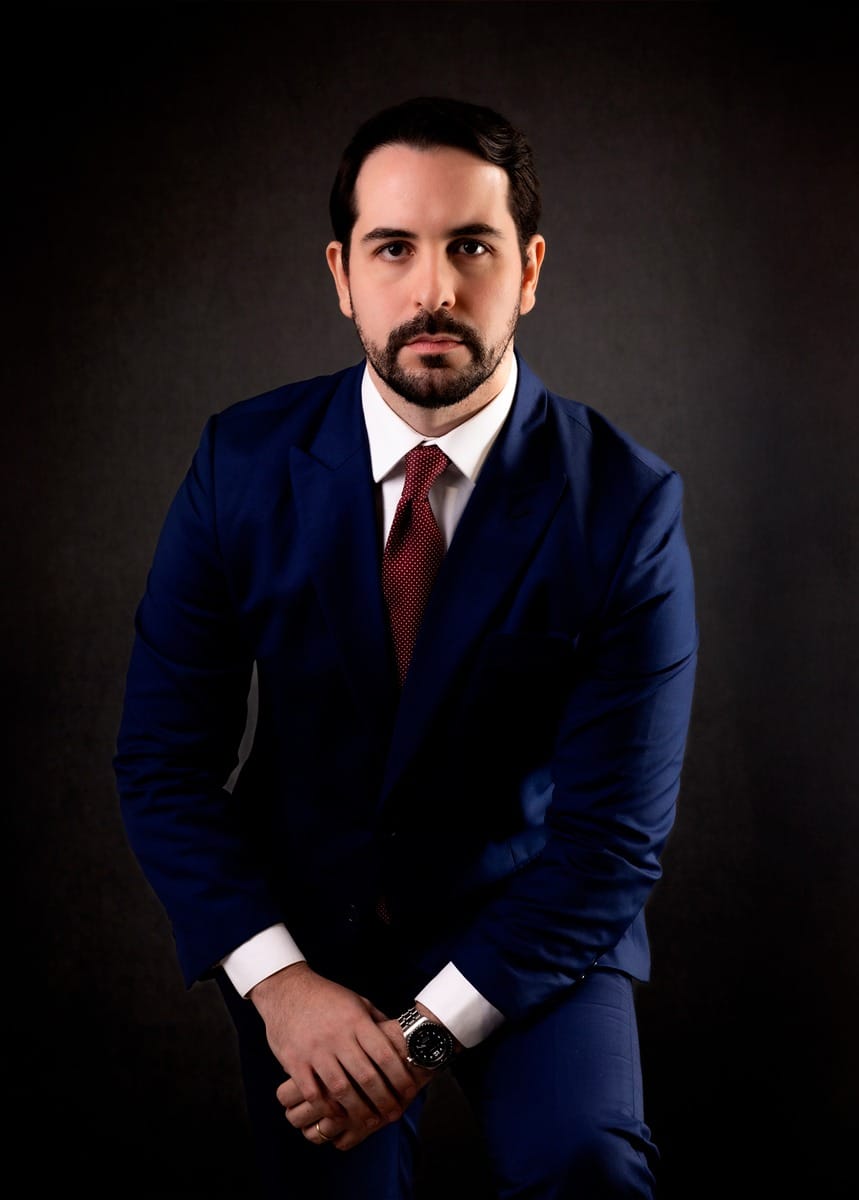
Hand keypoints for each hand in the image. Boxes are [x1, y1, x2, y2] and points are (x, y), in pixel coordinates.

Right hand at [250, 963, 420, 1149]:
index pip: (384, 1054)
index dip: (399, 1076)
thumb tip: (400, 1037)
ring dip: (358, 1109)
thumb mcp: (356, 1000)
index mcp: (356, 1020)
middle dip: (383, 1099)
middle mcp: (337, 1036)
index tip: (410, 1091)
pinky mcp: (294, 1061)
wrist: (286, 989)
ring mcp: (315, 1050)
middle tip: (394, 1114)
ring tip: (370, 1122)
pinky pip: (313, 1091)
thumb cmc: (326, 997)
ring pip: (341, 1088)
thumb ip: (375, 1021)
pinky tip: (338, 1116)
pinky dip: (327, 1107)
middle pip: (366, 1076)